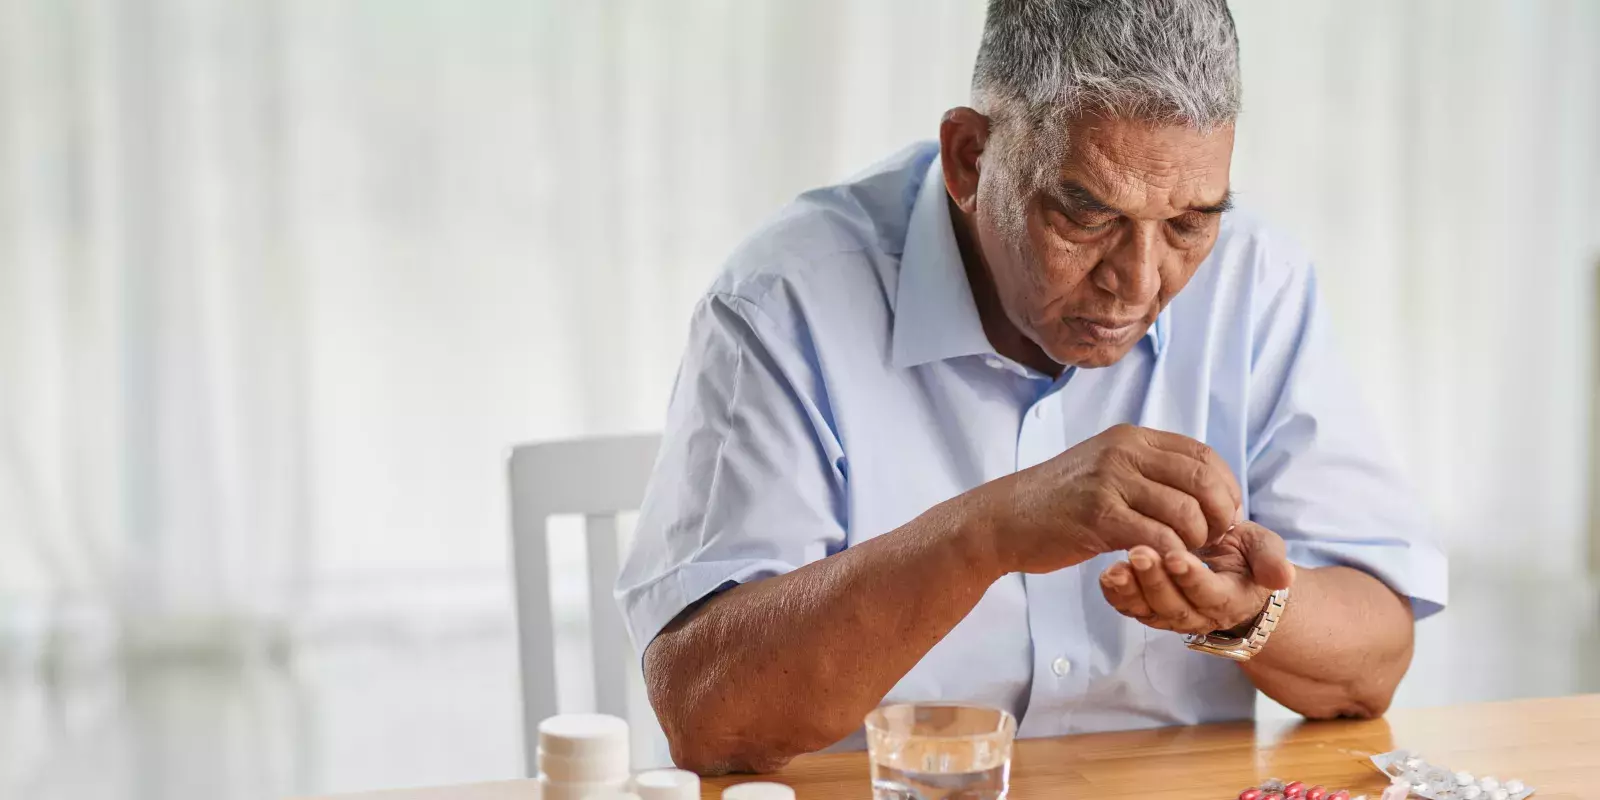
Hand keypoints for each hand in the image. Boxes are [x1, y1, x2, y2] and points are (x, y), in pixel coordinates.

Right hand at [983, 424, 1241, 573]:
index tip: (1222, 518)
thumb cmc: (1059, 502)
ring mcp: (1110, 481)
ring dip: (1195, 542)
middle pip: (1202, 480)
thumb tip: (1200, 490)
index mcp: (1131, 438)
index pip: (1204, 455)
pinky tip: (1161, 565)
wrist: (1003, 519)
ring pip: (1185, 512)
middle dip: (1218, 517)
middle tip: (1210, 542)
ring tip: (1183, 555)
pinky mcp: (1098, 515)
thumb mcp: (1106, 469)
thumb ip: (1147, 471)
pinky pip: (1157, 537)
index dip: (1225, 489)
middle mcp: (1124, 451)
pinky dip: (1169, 556)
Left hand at [1098, 521, 1295, 634]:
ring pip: (1149, 610)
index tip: (1176, 555)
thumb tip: (1284, 577)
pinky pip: (1130, 608)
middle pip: (1173, 604)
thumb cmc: (1245, 556)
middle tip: (1139, 552)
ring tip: (1118, 566)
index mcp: (1229, 600)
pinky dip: (1117, 595)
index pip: (1208, 593)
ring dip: (1132, 590)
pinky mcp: (1148, 608)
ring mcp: (1170, 615)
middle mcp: (1198, 614)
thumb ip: (1271, 560)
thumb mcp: (1263, 550)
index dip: (1192, 578)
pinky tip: (1107, 575)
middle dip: (1155, 580)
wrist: (1228, 571)